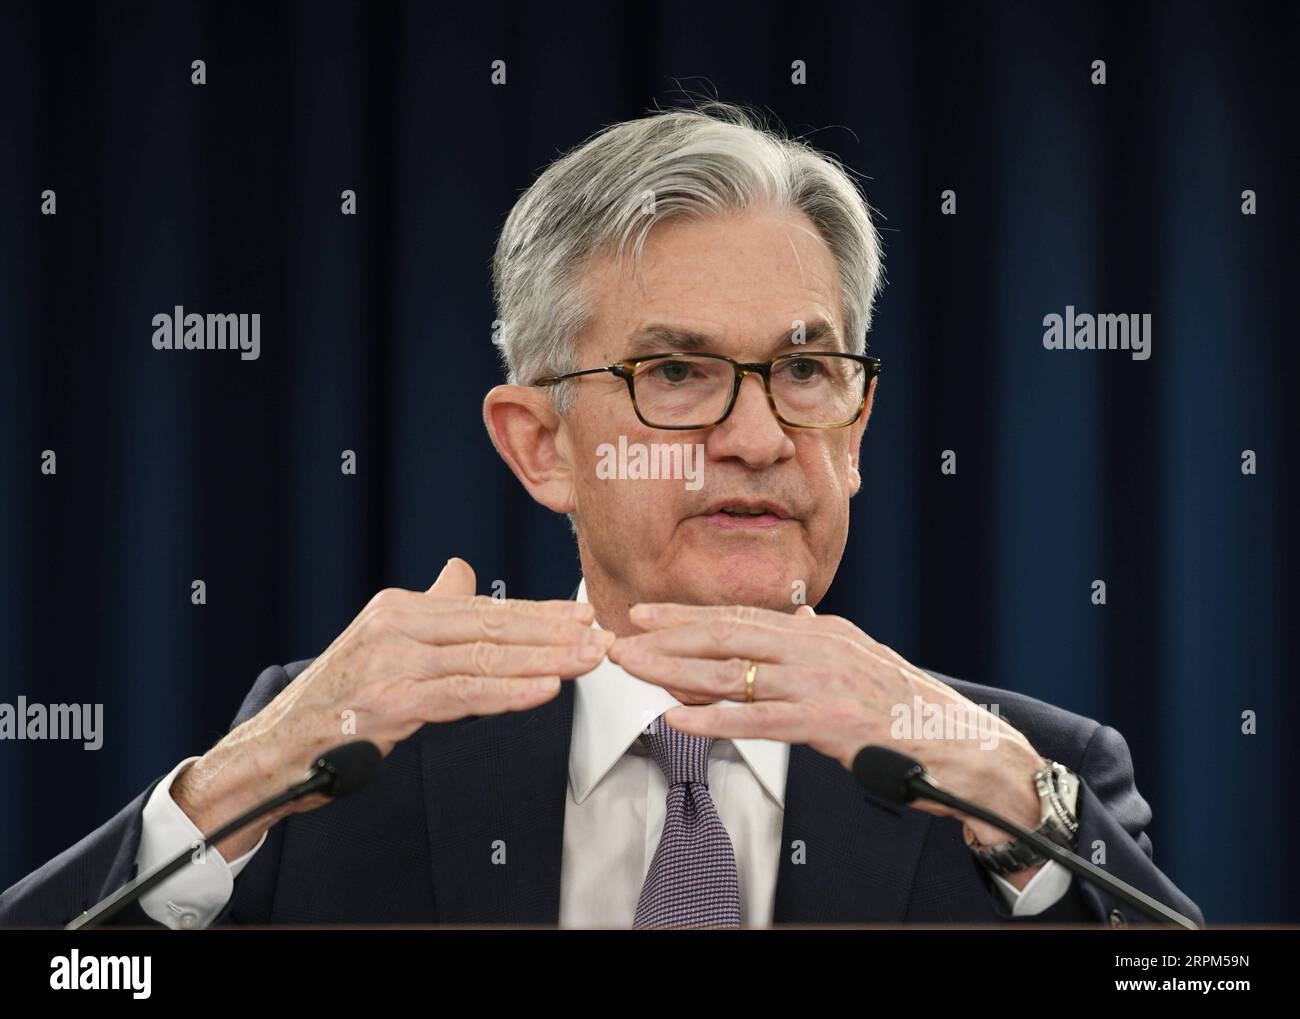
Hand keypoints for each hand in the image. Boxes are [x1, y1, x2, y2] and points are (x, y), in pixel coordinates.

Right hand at [174, 558, 612, 858]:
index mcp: (398, 608)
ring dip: (544, 661)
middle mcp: (395, 626)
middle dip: (552, 634)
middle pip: (491, 628)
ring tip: (588, 661)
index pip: (482, 609)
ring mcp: (390, 663)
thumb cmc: (337, 701)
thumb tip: (461, 571)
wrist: (275, 749)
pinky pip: (463, 695)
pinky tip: (546, 689)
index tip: (582, 617)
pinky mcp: (389, 704)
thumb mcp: (382, 642)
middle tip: (600, 637)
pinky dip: (509, 692)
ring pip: (484, 659)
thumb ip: (428, 608)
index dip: (537, 614)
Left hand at [607, 601, 1048, 883]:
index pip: (743, 619)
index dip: (689, 616)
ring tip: (631, 668)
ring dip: (675, 671)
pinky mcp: (828, 722)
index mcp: (821, 631)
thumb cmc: (904, 708)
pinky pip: (759, 720)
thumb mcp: (860, 659)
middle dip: (669, 634)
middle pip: (729, 635)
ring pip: (735, 672)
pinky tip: (677, 720)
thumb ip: (821, 640)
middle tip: (620, 634)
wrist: (960, 743)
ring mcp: (822, 682)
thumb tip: (796, 618)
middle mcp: (818, 646)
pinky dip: (714, 720)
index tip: (645, 613)